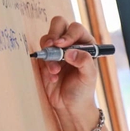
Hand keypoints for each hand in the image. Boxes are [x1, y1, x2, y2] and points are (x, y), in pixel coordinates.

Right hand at [36, 16, 100, 130]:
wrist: (70, 106)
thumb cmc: (83, 90)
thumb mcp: (89, 77)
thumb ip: (84, 62)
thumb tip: (71, 52)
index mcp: (85, 43)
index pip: (75, 28)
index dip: (68, 34)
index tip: (62, 44)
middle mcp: (70, 43)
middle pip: (58, 24)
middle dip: (53, 34)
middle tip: (52, 45)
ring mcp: (56, 51)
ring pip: (47, 39)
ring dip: (49, 54)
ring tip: (55, 71)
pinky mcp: (45, 60)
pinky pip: (40, 54)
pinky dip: (45, 65)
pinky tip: (53, 78)